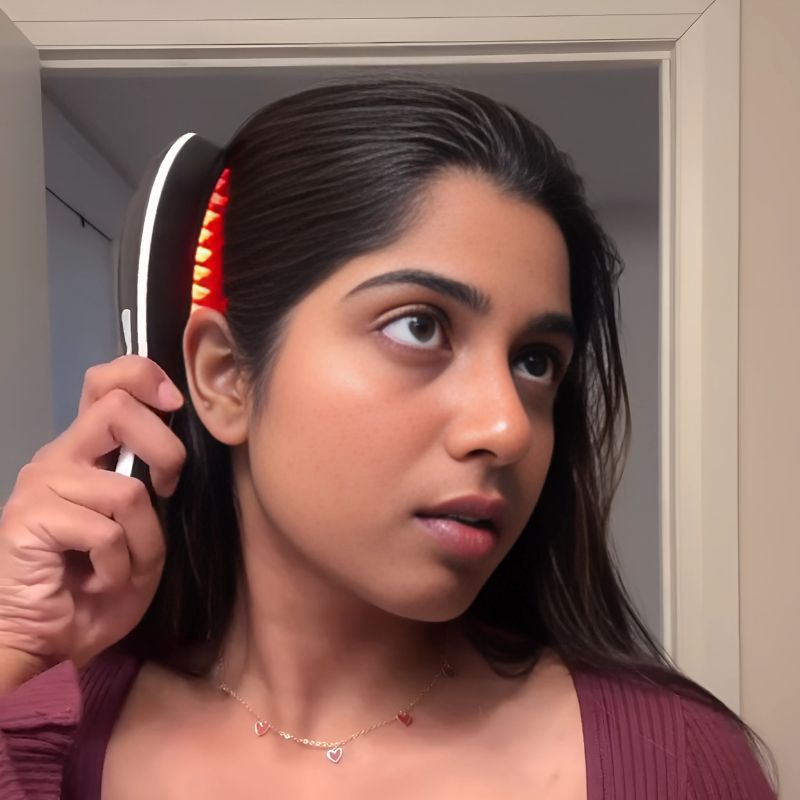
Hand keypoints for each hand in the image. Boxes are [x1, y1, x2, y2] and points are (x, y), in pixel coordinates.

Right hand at [0, 355, 185, 675]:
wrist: (48, 641)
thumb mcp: (142, 528)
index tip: (175, 402)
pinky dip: (119, 566)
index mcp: (86, 453)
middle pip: (117, 408)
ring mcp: (40, 486)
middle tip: (167, 491)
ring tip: (121, 568)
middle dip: (165, 451)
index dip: (143, 377)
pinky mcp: (29, 520)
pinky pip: (106, 532)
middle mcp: (59, 458)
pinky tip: (99, 581)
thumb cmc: (98, 585)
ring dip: (143, 542)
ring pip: (127, 490)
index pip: (105, 383)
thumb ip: (151, 483)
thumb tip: (174, 452)